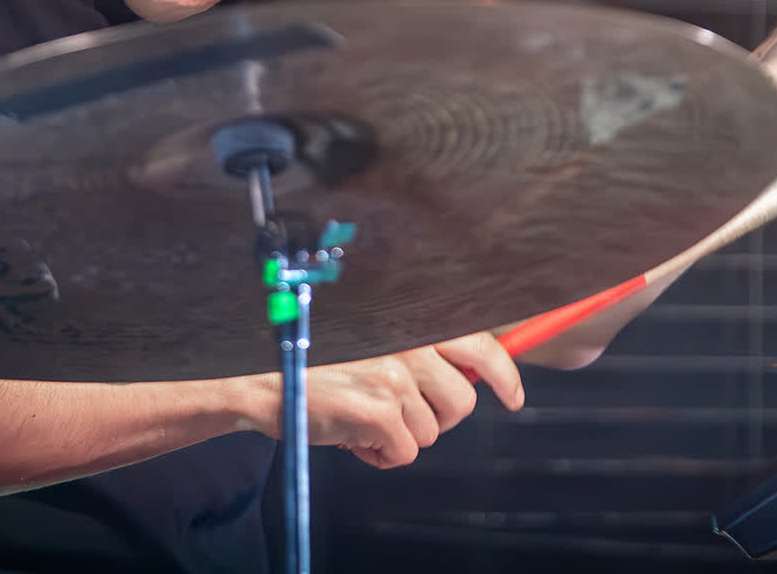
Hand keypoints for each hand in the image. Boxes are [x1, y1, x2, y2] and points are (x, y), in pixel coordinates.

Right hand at [284, 332, 524, 468]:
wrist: (263, 375)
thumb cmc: (316, 358)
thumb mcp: (372, 338)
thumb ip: (416, 349)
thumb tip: (467, 375)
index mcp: (411, 321)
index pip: (480, 343)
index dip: (505, 374)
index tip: (513, 396)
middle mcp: (409, 344)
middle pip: (463, 399)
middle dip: (441, 416)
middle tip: (410, 416)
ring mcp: (395, 378)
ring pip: (432, 431)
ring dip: (402, 434)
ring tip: (367, 420)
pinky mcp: (378, 412)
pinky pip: (403, 453)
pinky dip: (380, 454)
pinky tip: (355, 436)